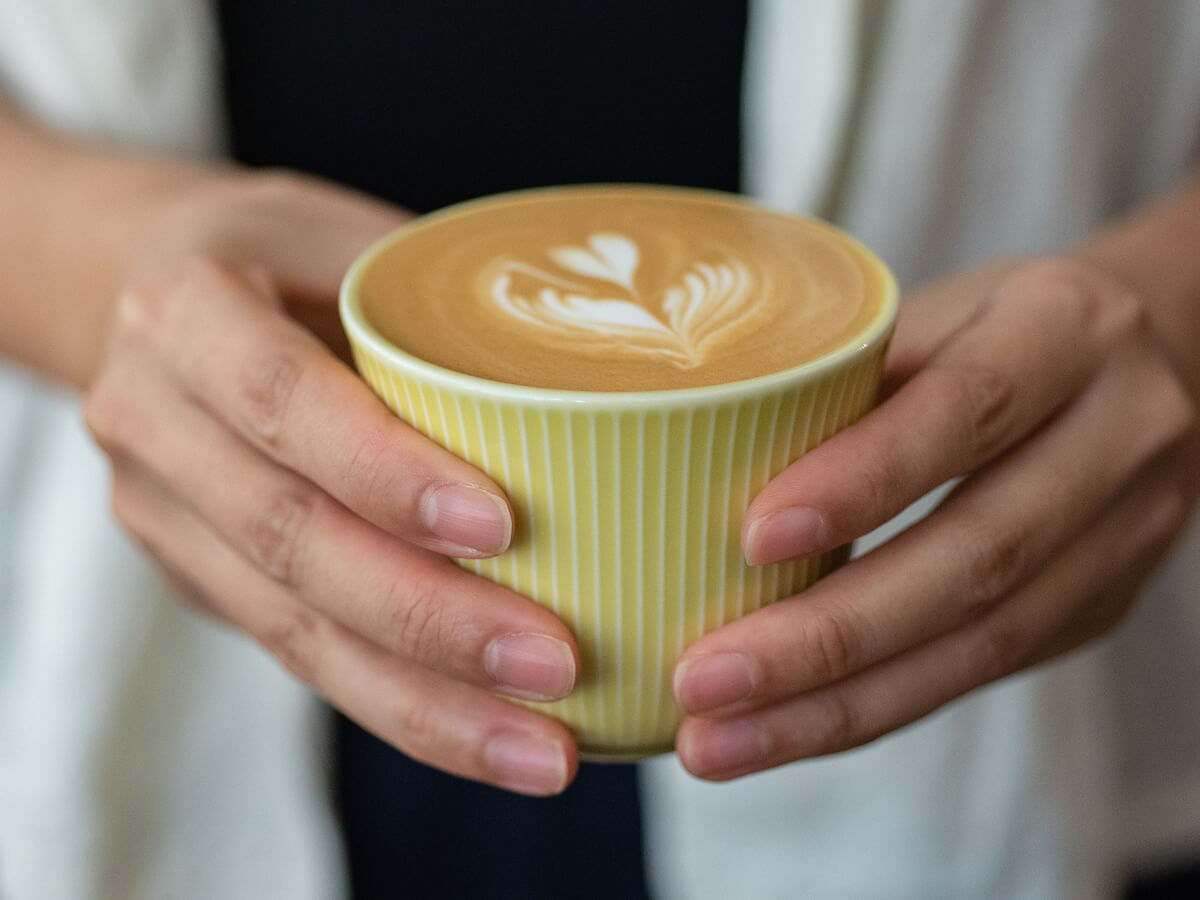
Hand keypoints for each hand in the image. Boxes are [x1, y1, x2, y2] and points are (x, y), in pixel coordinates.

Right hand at [83, 171, 579, 794]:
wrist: (141, 295)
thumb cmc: (282, 254)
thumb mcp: (351, 236)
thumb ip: (448, 301)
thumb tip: (622, 359)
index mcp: (186, 312)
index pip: (282, 397)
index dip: (385, 469)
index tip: (504, 525)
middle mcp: (153, 420)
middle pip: (291, 539)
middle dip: (430, 617)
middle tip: (557, 664)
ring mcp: (165, 514)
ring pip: (292, 629)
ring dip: (424, 701)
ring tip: (542, 748)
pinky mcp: (199, 580)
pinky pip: (300, 656)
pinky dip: (402, 706)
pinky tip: (489, 739)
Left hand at [672, 257, 1198, 779]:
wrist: (1142, 367)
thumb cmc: (991, 330)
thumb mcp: (927, 314)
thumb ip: (840, 380)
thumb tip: (693, 465)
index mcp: (1065, 330)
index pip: (968, 409)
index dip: (864, 479)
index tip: (752, 538)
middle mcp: (1118, 436)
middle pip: (979, 557)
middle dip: (828, 636)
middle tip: (702, 679)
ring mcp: (1123, 535)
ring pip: (983, 643)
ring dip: (837, 705)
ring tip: (717, 740)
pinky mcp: (1099, 608)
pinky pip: (980, 671)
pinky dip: (871, 706)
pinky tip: (784, 728)